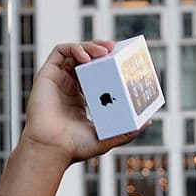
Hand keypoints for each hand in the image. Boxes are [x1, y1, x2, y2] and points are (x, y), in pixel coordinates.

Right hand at [23, 40, 142, 164]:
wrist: (52, 148)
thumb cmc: (76, 147)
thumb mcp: (108, 137)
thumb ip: (128, 131)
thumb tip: (149, 121)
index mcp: (82, 99)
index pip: (97, 74)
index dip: (109, 65)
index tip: (122, 61)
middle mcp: (70, 87)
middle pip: (87, 60)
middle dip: (101, 50)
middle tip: (115, 48)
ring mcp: (59, 80)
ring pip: (75, 52)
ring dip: (90, 47)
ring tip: (104, 51)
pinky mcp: (47, 74)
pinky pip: (60, 52)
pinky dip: (74, 48)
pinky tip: (86, 57)